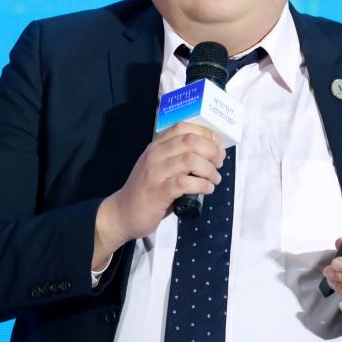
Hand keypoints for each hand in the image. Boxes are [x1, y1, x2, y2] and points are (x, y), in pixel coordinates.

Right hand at [92, 122, 225, 268]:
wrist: (122, 213)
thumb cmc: (146, 191)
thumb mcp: (159, 167)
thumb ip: (177, 158)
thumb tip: (210, 154)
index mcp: (156, 146)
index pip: (182, 127)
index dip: (205, 133)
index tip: (217, 144)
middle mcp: (155, 155)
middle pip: (190, 141)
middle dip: (212, 151)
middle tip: (219, 163)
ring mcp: (155, 173)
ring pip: (190, 160)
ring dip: (209, 169)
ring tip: (214, 179)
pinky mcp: (158, 192)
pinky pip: (185, 183)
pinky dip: (202, 185)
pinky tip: (207, 189)